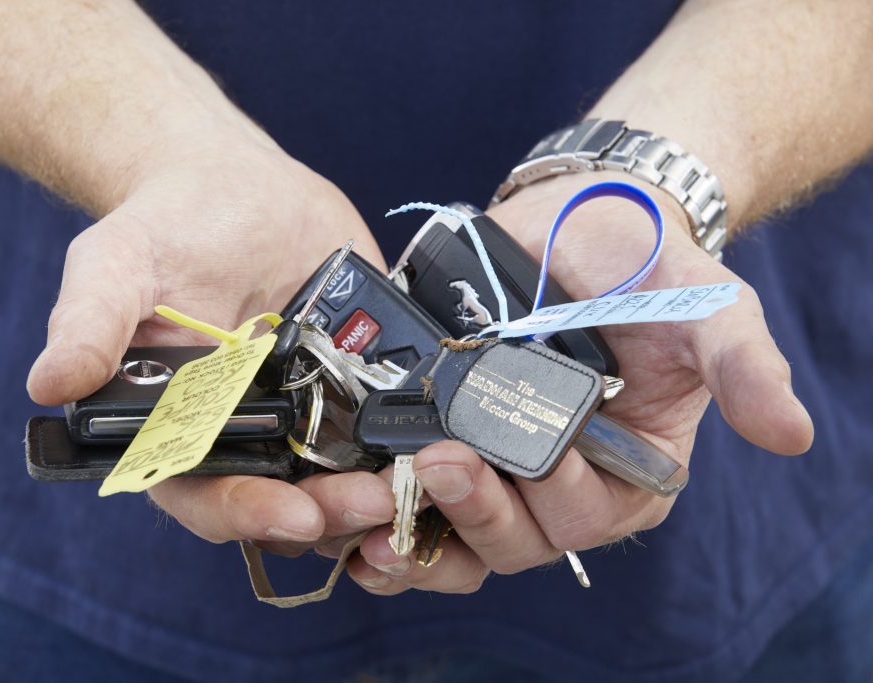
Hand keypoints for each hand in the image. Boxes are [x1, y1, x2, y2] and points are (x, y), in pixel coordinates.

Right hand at [25, 133, 392, 549]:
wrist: (231, 185)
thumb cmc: (162, 228)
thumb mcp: (116, 265)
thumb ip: (90, 323)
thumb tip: (48, 384)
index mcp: (179, 429)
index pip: (208, 494)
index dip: (247, 513)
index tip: (292, 511)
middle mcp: (247, 434)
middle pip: (288, 499)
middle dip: (331, 510)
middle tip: (373, 500)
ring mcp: (308, 411)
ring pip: (346, 476)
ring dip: (381, 488)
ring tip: (419, 476)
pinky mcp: (358, 380)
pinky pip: (389, 425)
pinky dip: (416, 438)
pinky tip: (450, 439)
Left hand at [339, 172, 813, 594]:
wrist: (576, 221)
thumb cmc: (648, 265)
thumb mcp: (705, 306)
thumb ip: (742, 366)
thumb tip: (793, 434)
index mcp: (625, 473)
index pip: (587, 517)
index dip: (554, 500)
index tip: (527, 459)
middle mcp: (557, 484)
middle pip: (513, 539)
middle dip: (476, 510)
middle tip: (441, 461)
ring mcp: (492, 462)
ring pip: (453, 533)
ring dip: (414, 532)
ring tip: (375, 513)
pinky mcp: (437, 430)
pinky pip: (405, 496)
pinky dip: (377, 510)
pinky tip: (350, 503)